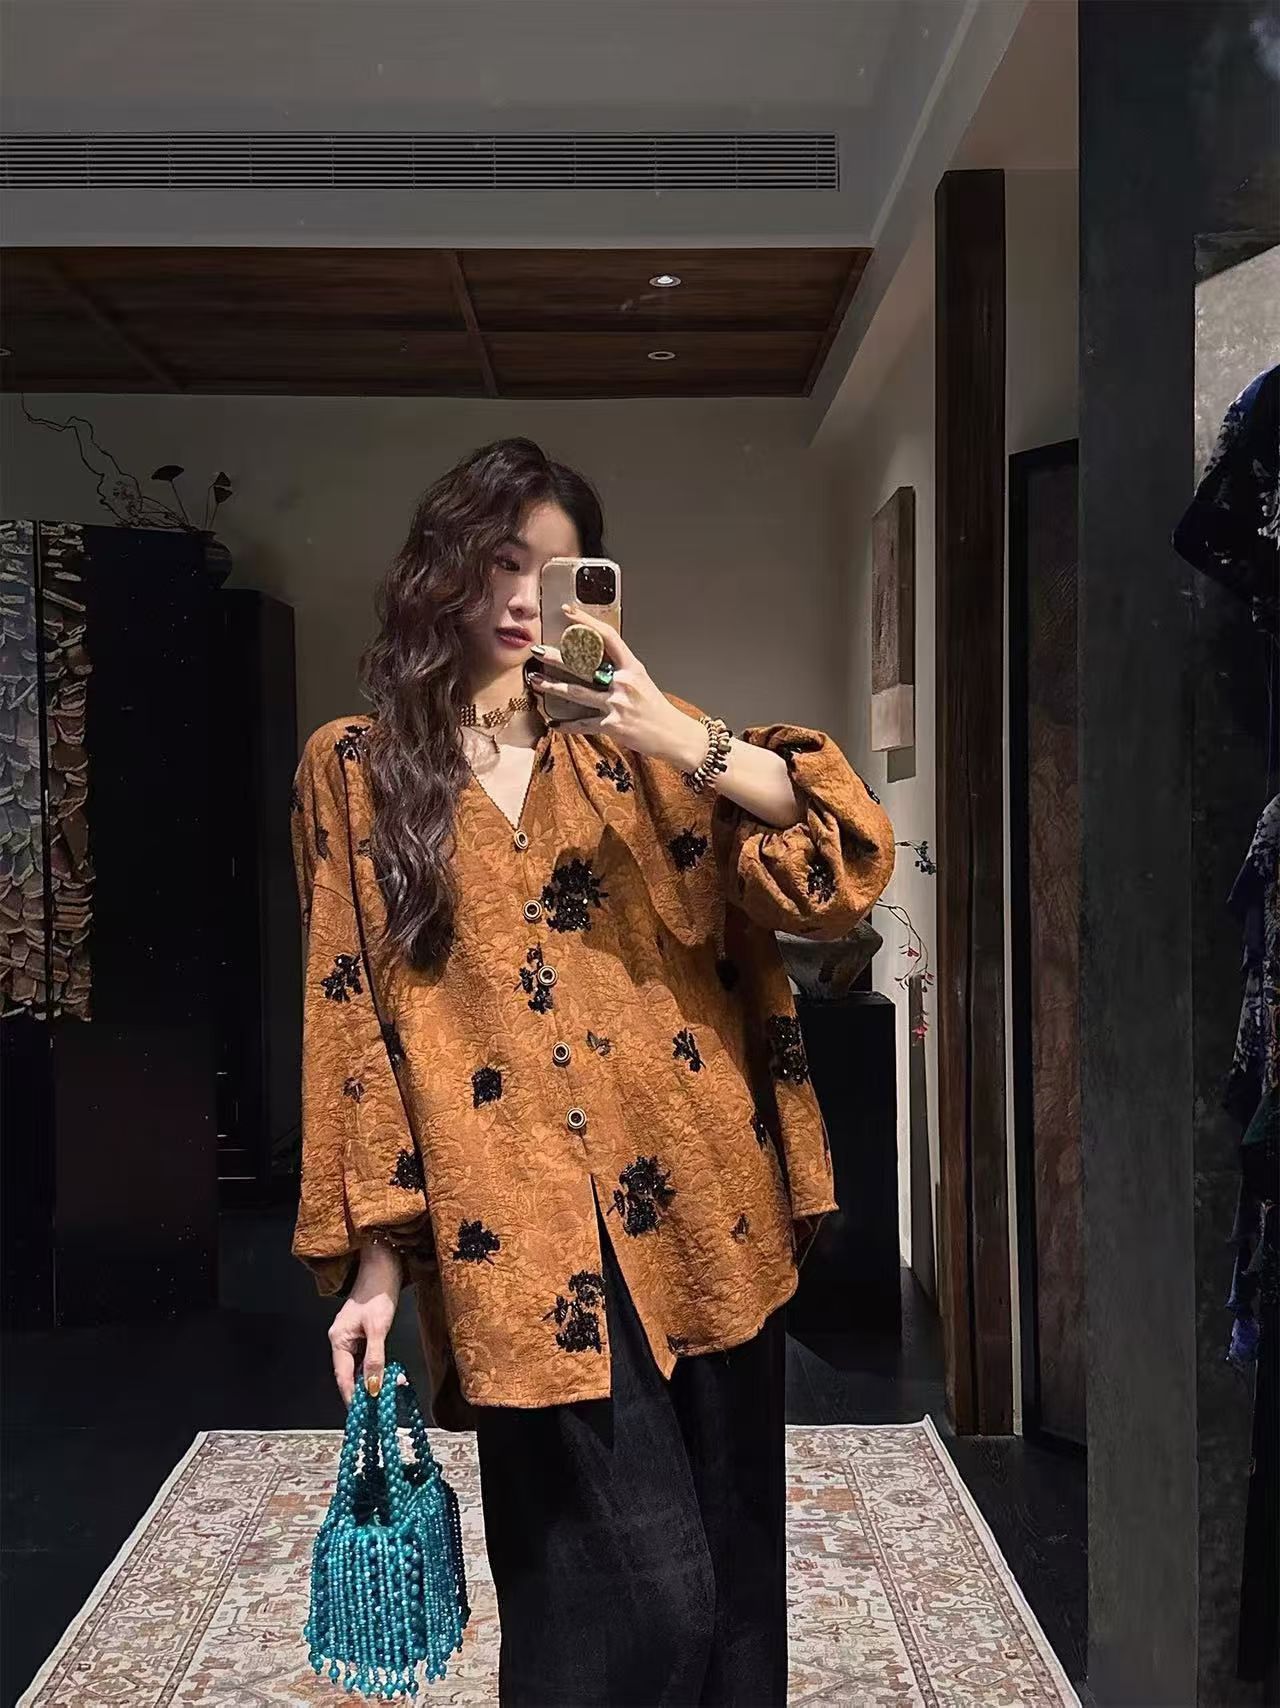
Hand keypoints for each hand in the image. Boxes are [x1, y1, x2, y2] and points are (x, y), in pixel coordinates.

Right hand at [328, 1241, 400, 1405]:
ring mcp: (352, 1335)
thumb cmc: (378, 1293)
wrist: (384, 1264)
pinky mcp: (364, 1330)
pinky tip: (388, 1374)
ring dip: (372, 1379)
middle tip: (377, 1408)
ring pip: (360, 1365)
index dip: (352, 1397)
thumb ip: (375, 1359)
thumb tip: (372, 1388)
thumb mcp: (378, 1328)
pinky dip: (377, 1366)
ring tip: (386, 1394)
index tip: (361, 1415)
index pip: (343, 1376)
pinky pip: (367, 1355)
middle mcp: (341, 1339)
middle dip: (364, 1390)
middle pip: (350, 1373)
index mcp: (338, 1339)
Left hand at [528, 602, 704, 767]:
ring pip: (577, 692)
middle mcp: (623, 682)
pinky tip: (553, 724)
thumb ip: (620, 669)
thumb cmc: (656, 707)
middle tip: (537, 650)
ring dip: (552, 687)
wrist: (672, 734)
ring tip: (535, 681)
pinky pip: (583, 723)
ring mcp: (617, 704)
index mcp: (632, 667)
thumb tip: (596, 660)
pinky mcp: (612, 725)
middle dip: (557, 657)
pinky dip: (567, 725)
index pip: (607, 636)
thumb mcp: (642, 680)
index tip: (569, 612)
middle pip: (584, 665)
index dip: (586, 622)